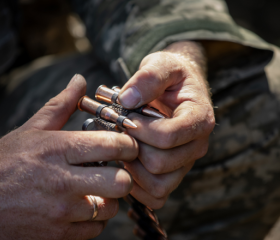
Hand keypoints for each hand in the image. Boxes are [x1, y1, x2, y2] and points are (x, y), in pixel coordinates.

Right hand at [0, 75, 137, 239]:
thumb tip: (80, 81)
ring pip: (111, 208)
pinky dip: (95, 218)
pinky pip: (96, 229)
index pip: (112, 145)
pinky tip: (84, 206)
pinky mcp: (58, 236)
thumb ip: (61, 105)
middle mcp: (62, 182)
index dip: (128, 144)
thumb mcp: (31, 129)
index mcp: (58, 150)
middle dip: (124, 174)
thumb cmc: (4, 163)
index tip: (127, 146)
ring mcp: (61, 212)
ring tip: (98, 188)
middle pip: (121, 182)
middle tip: (116, 169)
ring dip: (110, 198)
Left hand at [118, 41, 214, 208]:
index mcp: (199, 119)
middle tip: (121, 132)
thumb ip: (148, 77)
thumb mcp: (161, 64)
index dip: (140, 130)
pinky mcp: (174, 174)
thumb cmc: (171, 76)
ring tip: (122, 147)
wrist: (178, 88)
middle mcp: (196, 146)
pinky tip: (127, 164)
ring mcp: (185, 163)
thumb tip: (127, 101)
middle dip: (133, 147)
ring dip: (132, 169)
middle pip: (160, 163)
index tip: (125, 117)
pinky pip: (156, 195)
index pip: (168, 136)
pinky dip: (137, 187)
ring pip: (158, 185)